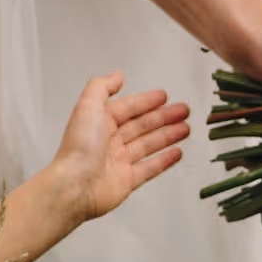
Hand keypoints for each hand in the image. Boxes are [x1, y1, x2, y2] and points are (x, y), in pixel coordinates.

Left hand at [51, 73, 189, 223]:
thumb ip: (102, 87)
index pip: (128, 108)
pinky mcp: (126, 181)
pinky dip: (164, 160)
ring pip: (148, 145)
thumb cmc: (79, 147)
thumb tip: (116, 76)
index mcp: (99, 122)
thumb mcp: (88, 106)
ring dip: (168, 135)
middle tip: (183, 110)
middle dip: (164, 117)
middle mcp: (108, 141)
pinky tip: (177, 152)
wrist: (75, 186)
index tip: (164, 96)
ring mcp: (118, 162)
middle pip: (142, 125)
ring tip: (186, 128)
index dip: (146, 101)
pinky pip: (149, 168)